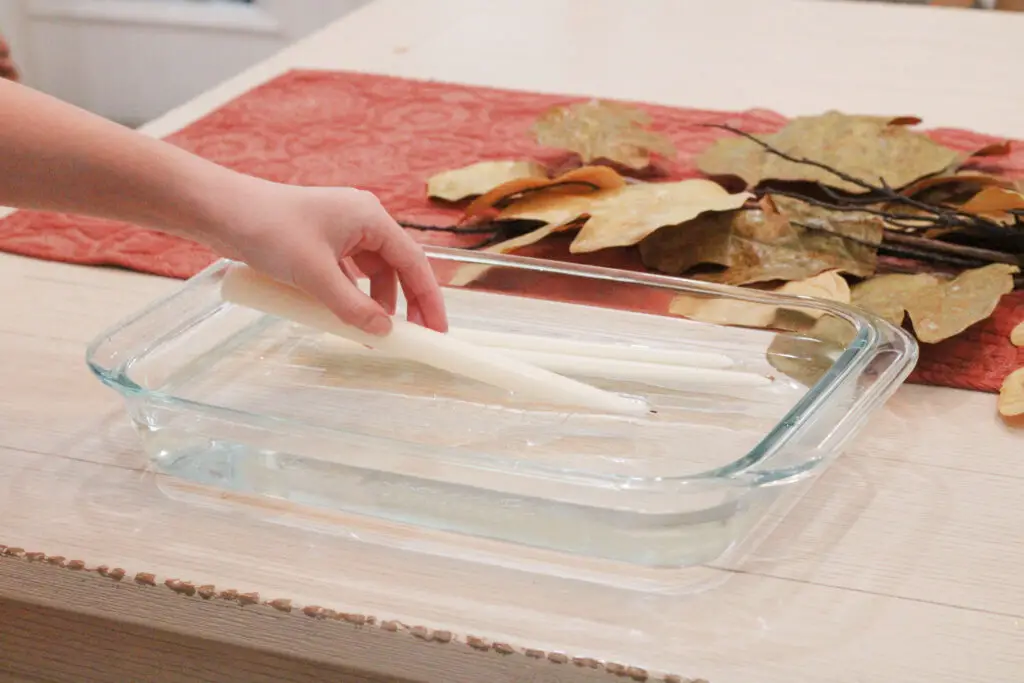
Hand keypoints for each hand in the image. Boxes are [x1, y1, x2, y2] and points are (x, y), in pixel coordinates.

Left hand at [206, 178, 447, 336]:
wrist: (221, 210)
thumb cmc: (269, 230)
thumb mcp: (315, 275)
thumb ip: (352, 307)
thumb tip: (383, 333)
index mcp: (371, 218)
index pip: (414, 262)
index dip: (429, 299)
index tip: (437, 330)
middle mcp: (362, 221)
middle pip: (397, 268)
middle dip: (405, 303)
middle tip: (412, 338)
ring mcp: (340, 230)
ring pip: (372, 272)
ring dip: (375, 302)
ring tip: (373, 334)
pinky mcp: (320, 241)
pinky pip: (347, 273)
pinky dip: (351, 295)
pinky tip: (345, 317)